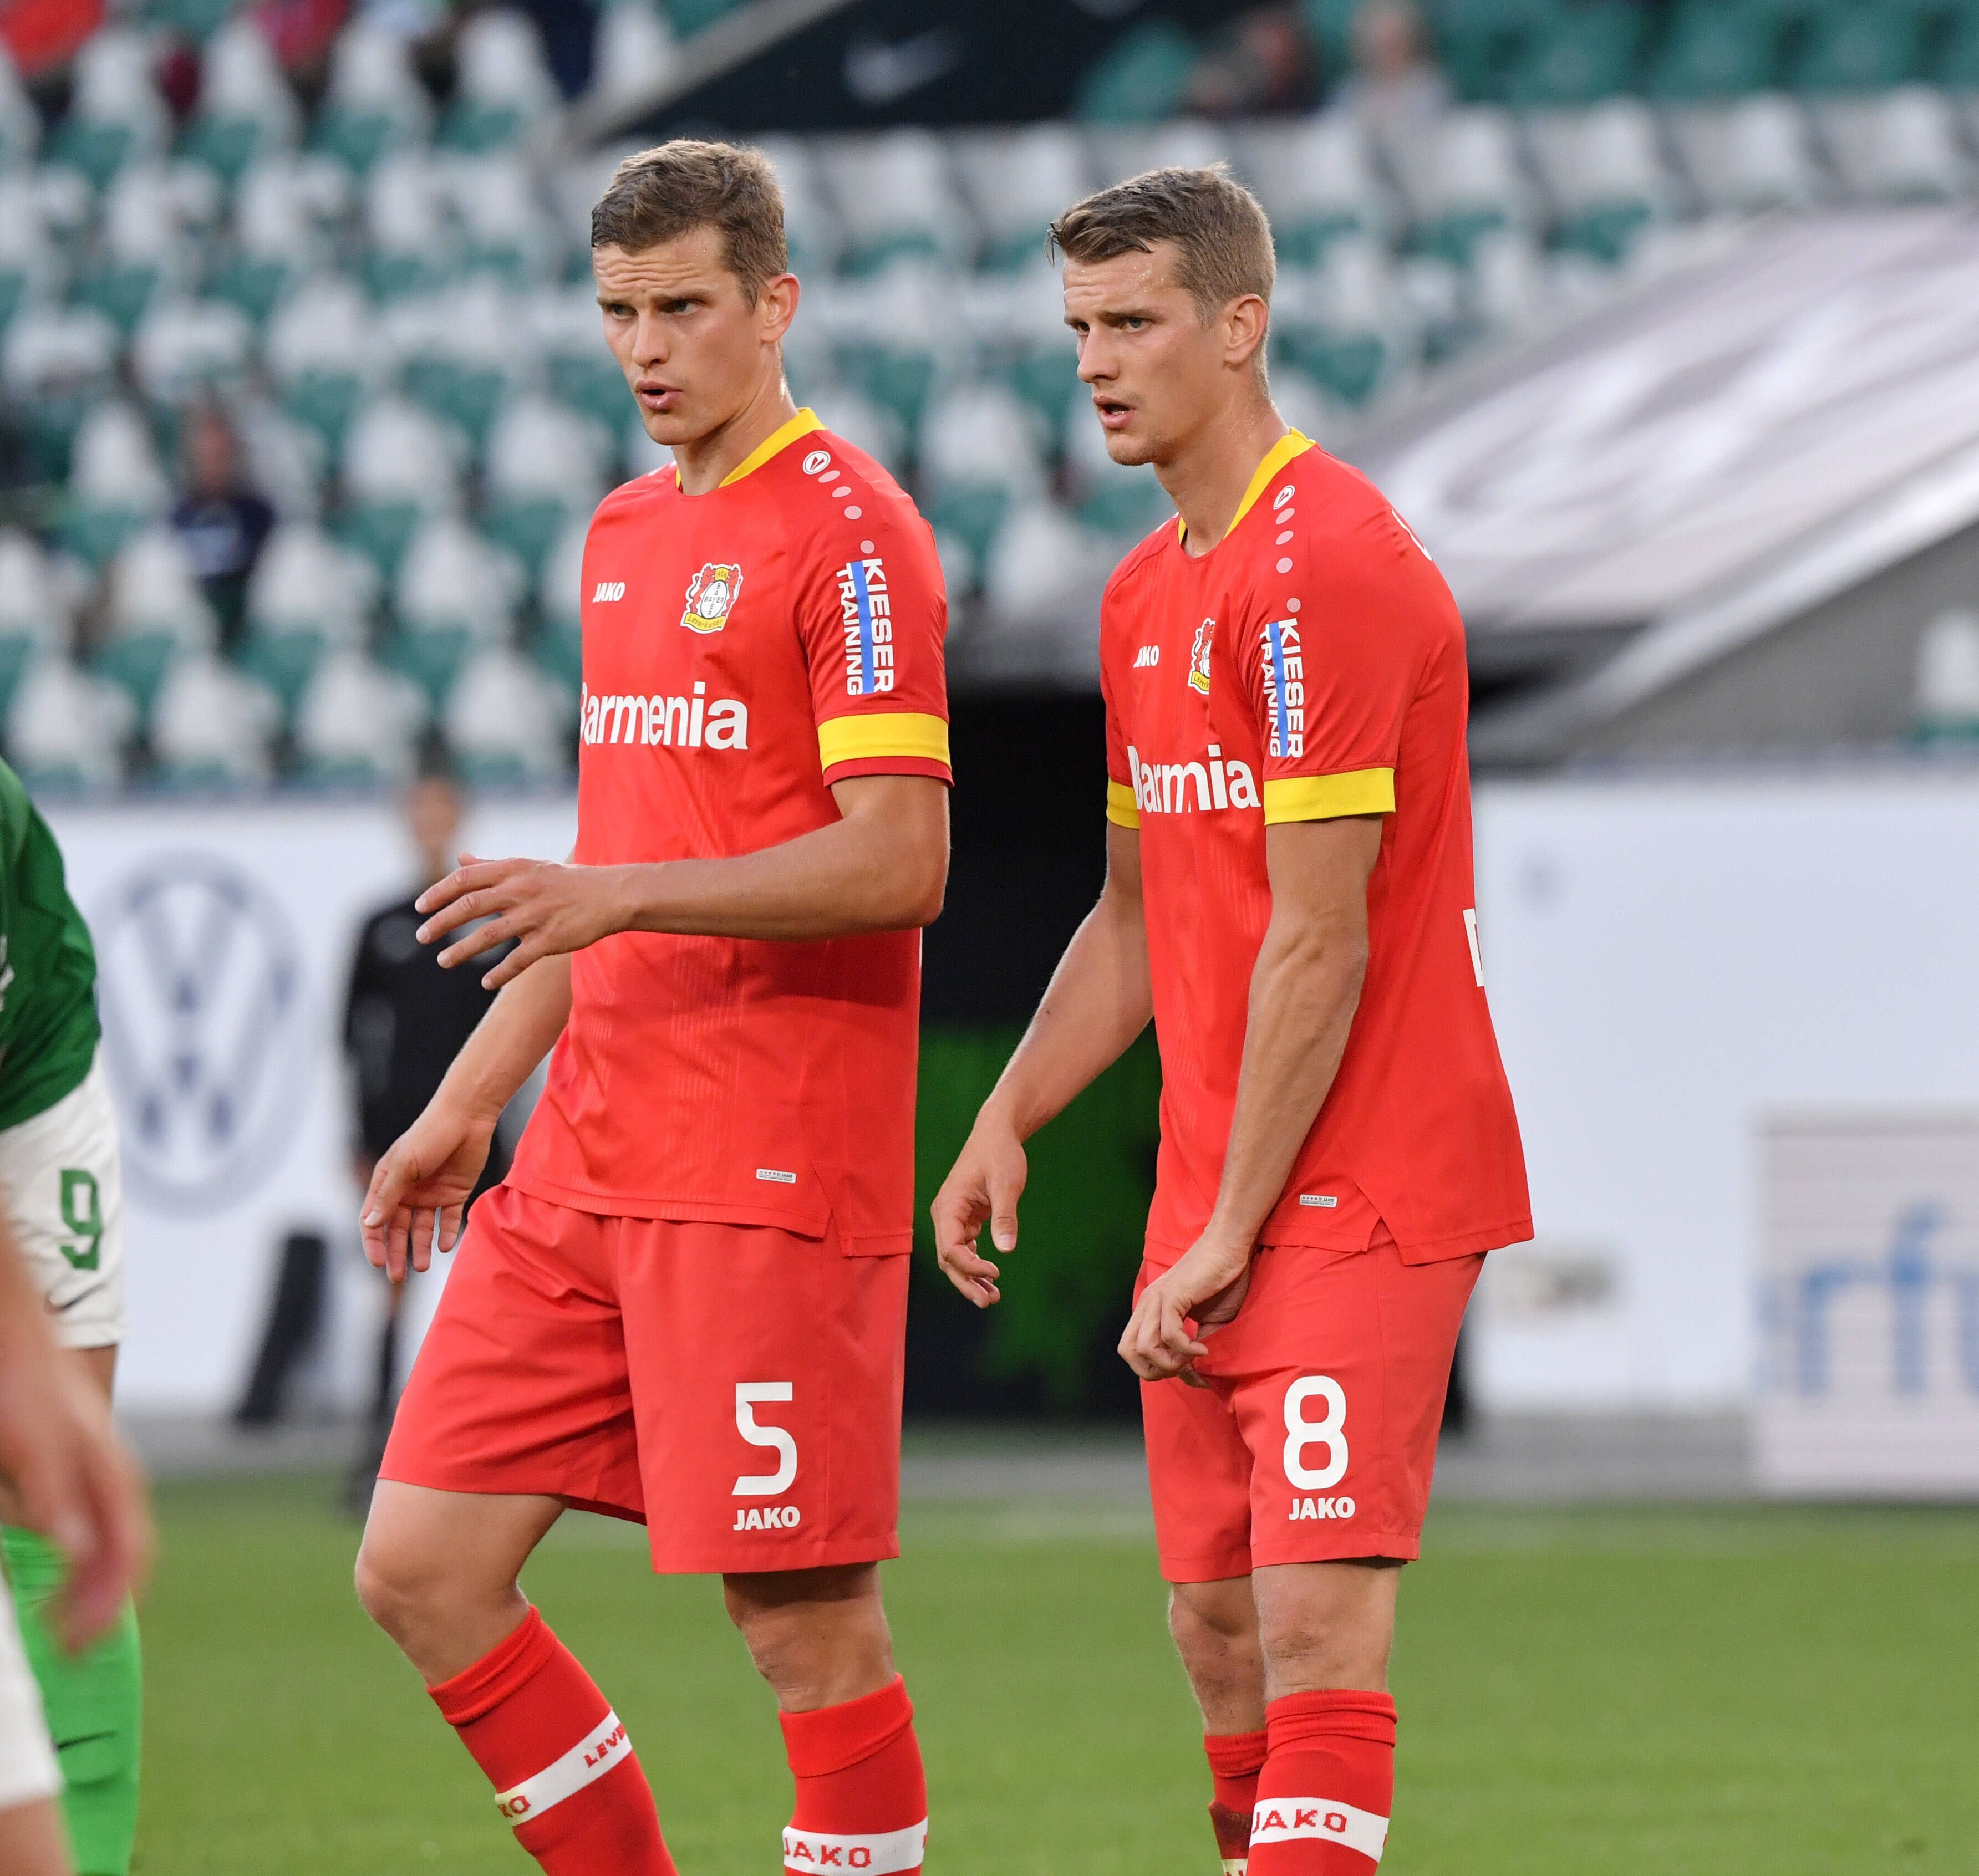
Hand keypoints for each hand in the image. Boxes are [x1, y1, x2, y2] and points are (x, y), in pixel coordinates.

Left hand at [0, 1345, 150, 1649]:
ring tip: (57, 1621)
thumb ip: (55, 1499)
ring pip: (103, 1547)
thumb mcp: (34, 1447)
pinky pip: (83, 1532)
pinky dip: (72, 1564)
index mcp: (112, 1477)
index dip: (105, 1606)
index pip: (129, 1556)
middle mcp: (111, 1482)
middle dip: (99, 1607)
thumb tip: (77, 1551)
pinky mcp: (68, 1475)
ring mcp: (92, 1478)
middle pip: (121, 1558)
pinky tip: (47, 1576)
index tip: (72, 1644)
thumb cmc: (24, 1387)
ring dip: (86, 1589)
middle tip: (65, 1647)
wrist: (10, 1338)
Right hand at [361, 1101, 496, 1282]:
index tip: (376, 1263)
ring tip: (423, 1266)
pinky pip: (449, 1220)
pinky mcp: (455, 1193)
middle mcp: (407, 1191)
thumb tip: (370, 1225)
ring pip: (422, 1229)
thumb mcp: (404, 1165)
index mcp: (388, 1183)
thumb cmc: (429, 1135)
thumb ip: (388, 1196)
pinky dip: (446, 1234)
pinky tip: (445, 1247)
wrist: (467, 1117)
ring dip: (421, 1247)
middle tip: (398, 1277)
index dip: (373, 1242)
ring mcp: (431, 1194)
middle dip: (396, 1253)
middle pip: (397, 1230)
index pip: (374, 1219)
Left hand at [415, 853, 627, 989]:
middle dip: (441, 922)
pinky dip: (501, 973)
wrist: (610, 895)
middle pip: (471, 906)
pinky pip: (520, 959)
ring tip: (443, 961)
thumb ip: (492, 866)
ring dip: (462, 950)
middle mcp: (522, 890)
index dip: (439, 892)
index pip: (466, 878)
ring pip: (490, 935)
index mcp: (514, 869)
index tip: (420, 907)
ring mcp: (536, 916)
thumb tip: (460, 858)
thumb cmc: (566, 881)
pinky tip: (486, 982)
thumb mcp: (529, 866)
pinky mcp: (551, 939)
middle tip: (421, 937)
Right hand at [930, 1117, 1028, 1307]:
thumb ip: (1005, 1217)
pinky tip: (991, 1279)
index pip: (950, 1247)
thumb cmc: (1000, 1155)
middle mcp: (945, 1215)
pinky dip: (976, 1265)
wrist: (997, 1134)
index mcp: (948, 1206)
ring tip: (992, 1298)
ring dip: (971, 1278)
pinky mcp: (965, 1220)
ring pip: (955, 1258)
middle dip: (966, 1282)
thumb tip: (1007, 1250)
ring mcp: (953, 1219)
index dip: (969, 1265)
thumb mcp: (1006, 1184)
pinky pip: (965, 1249)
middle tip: (989, 1302)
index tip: (996, 1273)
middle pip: (948, 1259)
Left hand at [1118, 1230, 1254, 1384]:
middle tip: (1185, 1368)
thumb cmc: (1221, 1281)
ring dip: (1171, 1363)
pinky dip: (1186, 1350)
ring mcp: (1156, 1299)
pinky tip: (1202, 1348)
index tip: (1188, 1372)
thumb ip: (1194, 1345)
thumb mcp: (1207, 1322)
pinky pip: (1169, 1335)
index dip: (1155, 1370)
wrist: (1229, 1247)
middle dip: (1155, 1371)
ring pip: (1144, 1348)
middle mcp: (1146, 1305)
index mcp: (1149, 1311)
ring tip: (1194, 1357)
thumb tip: (1193, 1374)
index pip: (1132, 1351)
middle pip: (1127, 1353)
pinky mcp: (1172, 1295)